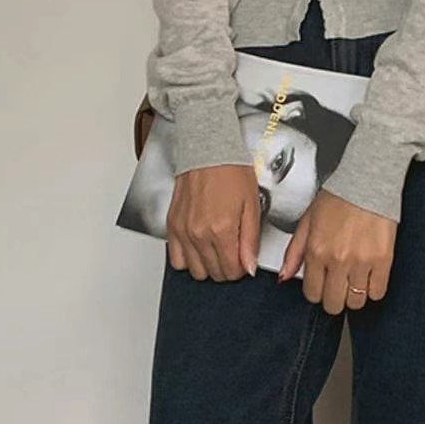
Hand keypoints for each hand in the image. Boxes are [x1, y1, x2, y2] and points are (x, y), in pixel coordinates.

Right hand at [166, 164, 260, 281]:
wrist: (207, 150)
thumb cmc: (231, 171)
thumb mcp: (252, 206)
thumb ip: (250, 241)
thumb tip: (249, 267)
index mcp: (222, 230)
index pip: (232, 271)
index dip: (242, 268)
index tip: (244, 258)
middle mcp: (199, 234)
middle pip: (215, 273)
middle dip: (227, 267)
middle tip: (233, 250)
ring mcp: (183, 231)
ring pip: (196, 271)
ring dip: (208, 265)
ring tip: (216, 248)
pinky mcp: (172, 226)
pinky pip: (176, 259)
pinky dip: (188, 259)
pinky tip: (199, 247)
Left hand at [278, 188, 395, 313]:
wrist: (367, 183)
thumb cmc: (338, 198)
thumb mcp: (307, 222)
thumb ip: (294, 252)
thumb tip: (285, 276)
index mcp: (316, 251)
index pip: (312, 294)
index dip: (317, 292)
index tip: (322, 286)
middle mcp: (338, 260)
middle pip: (334, 303)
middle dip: (334, 299)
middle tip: (338, 287)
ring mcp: (361, 262)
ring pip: (356, 301)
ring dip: (354, 295)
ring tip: (354, 281)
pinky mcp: (383, 260)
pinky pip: (377, 292)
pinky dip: (373, 290)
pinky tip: (369, 278)